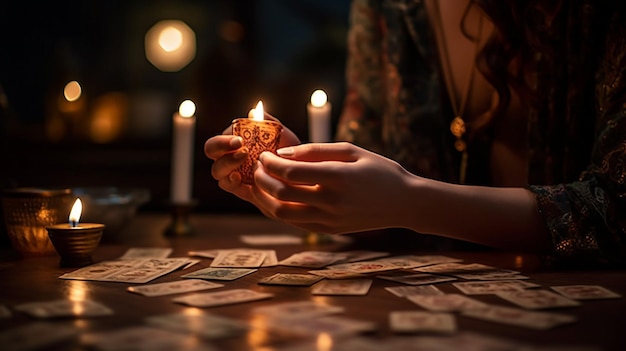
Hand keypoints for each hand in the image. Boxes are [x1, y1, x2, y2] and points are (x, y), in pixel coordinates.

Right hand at [203, 113, 299, 202]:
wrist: (299, 170)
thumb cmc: (287, 148)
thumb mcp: (280, 133)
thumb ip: (267, 121)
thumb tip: (254, 111)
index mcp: (233, 142)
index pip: (217, 141)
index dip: (223, 140)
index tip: (240, 140)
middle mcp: (228, 156)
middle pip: (211, 152)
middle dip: (221, 148)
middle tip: (241, 149)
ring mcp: (233, 174)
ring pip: (217, 171)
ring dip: (227, 165)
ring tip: (245, 160)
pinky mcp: (240, 189)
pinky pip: (228, 186)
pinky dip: (231, 182)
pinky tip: (240, 178)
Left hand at [253, 142, 418, 233]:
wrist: (404, 203)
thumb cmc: (379, 170)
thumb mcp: (352, 151)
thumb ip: (316, 150)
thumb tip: (282, 154)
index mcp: (337, 177)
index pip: (290, 172)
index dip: (270, 163)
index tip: (264, 154)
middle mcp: (331, 201)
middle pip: (281, 194)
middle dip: (262, 179)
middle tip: (258, 167)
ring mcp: (329, 220)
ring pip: (282, 214)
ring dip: (264, 198)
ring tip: (260, 184)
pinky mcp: (329, 230)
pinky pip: (294, 223)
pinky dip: (278, 211)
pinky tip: (275, 198)